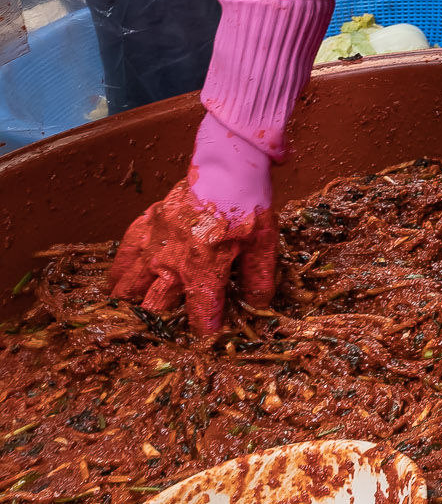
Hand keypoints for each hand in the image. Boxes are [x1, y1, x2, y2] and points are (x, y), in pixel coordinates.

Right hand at [107, 179, 276, 336]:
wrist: (227, 169)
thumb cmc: (248, 206)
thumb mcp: (263, 244)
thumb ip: (258, 278)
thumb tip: (258, 306)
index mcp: (202, 271)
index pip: (200, 315)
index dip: (205, 329)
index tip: (209, 334)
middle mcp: (170, 264)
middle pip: (154, 307)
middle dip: (162, 319)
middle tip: (167, 324)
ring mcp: (152, 246)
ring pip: (129, 287)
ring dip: (132, 301)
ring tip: (133, 312)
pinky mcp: (144, 226)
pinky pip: (122, 256)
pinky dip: (117, 273)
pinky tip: (115, 284)